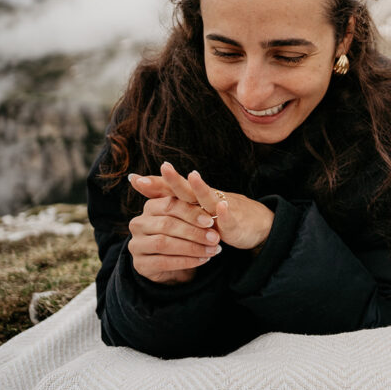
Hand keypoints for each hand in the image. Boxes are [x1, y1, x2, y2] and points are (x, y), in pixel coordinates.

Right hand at [126, 168, 222, 284]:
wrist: (176, 261)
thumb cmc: (185, 230)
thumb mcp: (186, 213)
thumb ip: (180, 192)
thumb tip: (166, 163)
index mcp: (150, 207)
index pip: (169, 205)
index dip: (191, 212)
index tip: (211, 220)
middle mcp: (138, 224)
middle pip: (167, 225)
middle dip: (194, 232)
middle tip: (215, 238)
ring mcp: (136, 245)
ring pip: (165, 244)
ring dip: (192, 247)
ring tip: (213, 250)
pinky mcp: (140, 265)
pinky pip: (164, 262)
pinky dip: (187, 261)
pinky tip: (203, 260)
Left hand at [130, 162, 273, 251]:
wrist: (256, 222)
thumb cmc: (219, 215)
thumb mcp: (194, 208)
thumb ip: (167, 196)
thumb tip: (137, 181)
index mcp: (194, 199)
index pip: (171, 189)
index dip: (155, 183)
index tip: (134, 179)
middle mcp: (206, 200)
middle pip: (188, 189)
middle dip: (175, 179)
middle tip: (164, 166)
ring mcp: (222, 209)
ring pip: (210, 198)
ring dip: (202, 187)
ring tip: (193, 176)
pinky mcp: (235, 223)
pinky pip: (229, 218)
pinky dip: (226, 212)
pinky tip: (222, 207)